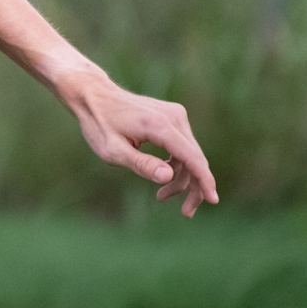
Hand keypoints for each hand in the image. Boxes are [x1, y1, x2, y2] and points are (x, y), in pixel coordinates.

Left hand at [54, 66, 219, 217]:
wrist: (93, 95)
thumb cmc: (99, 124)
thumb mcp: (112, 151)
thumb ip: (141, 164)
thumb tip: (169, 176)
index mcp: (159, 125)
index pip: (192, 157)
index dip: (204, 181)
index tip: (213, 200)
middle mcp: (173, 117)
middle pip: (195, 158)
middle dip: (193, 187)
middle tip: (186, 212)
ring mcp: (175, 114)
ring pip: (190, 154)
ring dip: (182, 177)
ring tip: (162, 197)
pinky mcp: (173, 116)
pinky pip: (183, 145)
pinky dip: (177, 163)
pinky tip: (164, 176)